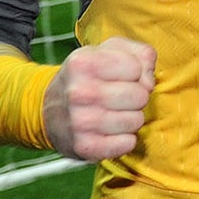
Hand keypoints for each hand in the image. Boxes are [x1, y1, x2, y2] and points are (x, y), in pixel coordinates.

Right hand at [44, 36, 155, 160]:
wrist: (48, 110)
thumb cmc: (88, 77)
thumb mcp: (109, 51)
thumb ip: (140, 54)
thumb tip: (149, 82)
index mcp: (83, 63)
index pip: (136, 68)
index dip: (134, 72)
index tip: (120, 77)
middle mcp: (78, 92)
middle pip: (140, 96)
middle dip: (136, 97)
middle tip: (120, 98)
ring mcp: (80, 122)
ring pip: (137, 121)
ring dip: (131, 118)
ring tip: (114, 113)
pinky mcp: (84, 147)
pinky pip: (128, 144)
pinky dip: (125, 139)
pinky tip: (111, 132)